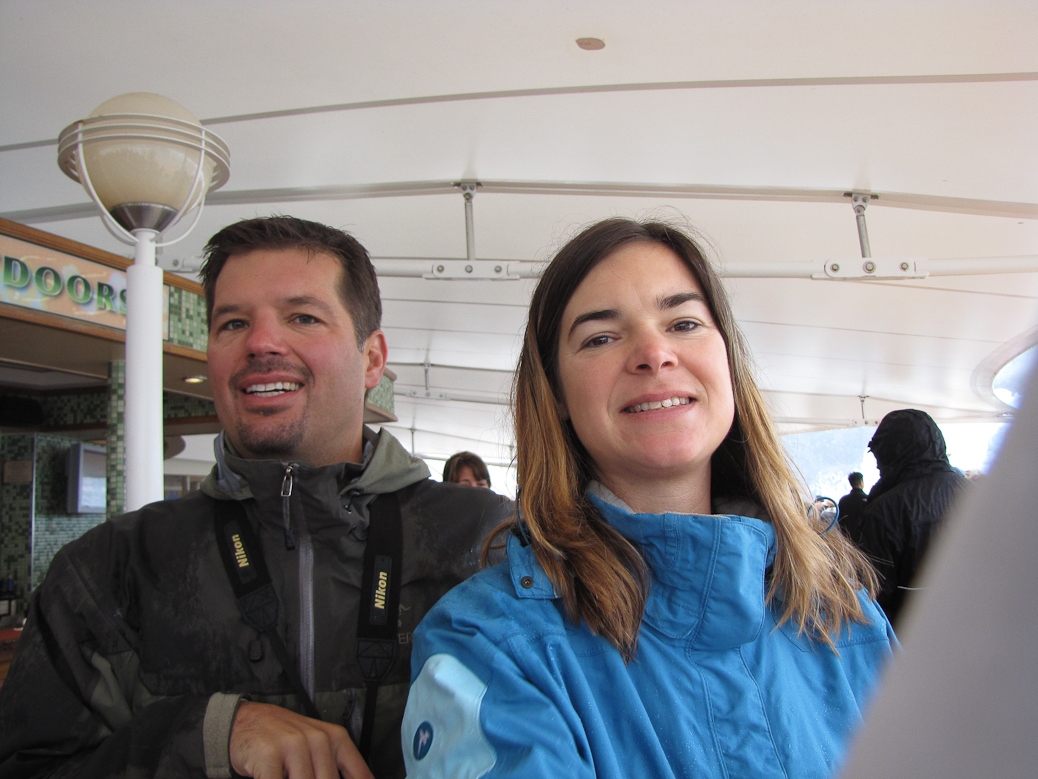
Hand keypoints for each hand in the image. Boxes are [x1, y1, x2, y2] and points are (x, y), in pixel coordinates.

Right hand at [229, 701, 373, 778]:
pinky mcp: (270, 755)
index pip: (359, 775)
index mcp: (335, 739)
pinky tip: (275, 778)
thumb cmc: (284, 738)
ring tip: (289, 775)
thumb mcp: (317, 746)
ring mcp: (294, 746)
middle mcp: (318, 740)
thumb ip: (337, 768)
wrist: (246, 721)